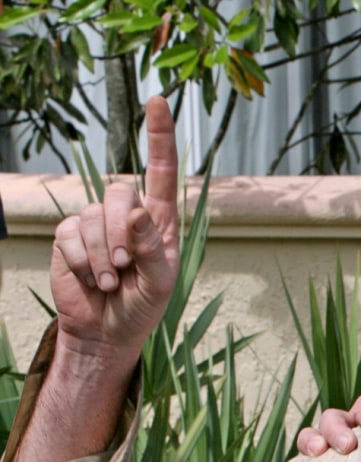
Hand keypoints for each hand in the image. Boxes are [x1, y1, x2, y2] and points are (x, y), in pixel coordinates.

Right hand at [51, 96, 178, 362]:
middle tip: (126, 266)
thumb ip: (152, 249)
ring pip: (93, 217)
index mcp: (159, 220)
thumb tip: (137, 211)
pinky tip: (92, 280)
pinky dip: (83, 262)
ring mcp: (95, 224)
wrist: (108, 331)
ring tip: (112, 282)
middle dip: (121, 231)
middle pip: (120, 193)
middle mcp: (127, 215)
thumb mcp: (161, 283)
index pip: (162, 172)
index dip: (160, 137)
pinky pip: (71, 235)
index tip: (158, 101)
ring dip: (103, 256)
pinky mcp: (69, 237)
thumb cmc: (143, 305)